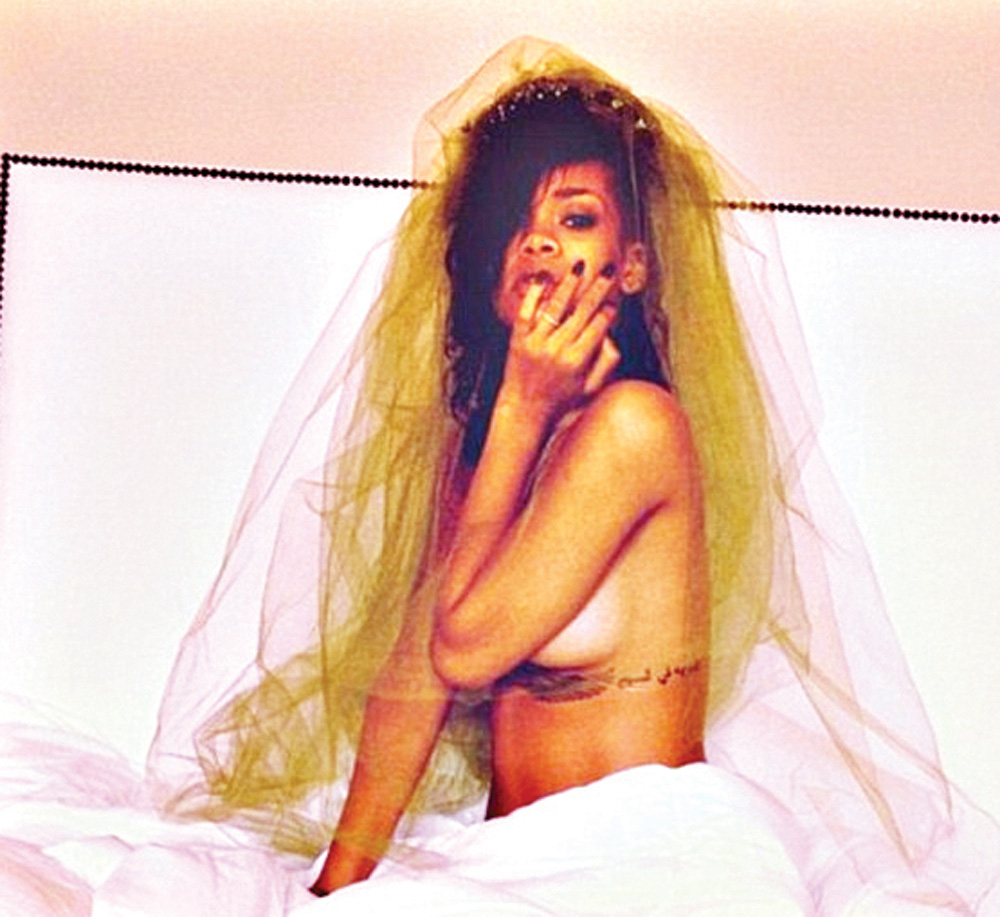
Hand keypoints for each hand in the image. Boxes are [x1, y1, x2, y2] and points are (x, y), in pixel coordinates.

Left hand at [498, 261, 620, 423]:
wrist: (525, 412)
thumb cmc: (562, 402)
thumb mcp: (591, 389)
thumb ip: (606, 363)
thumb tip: (610, 335)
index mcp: (578, 361)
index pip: (598, 326)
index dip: (608, 311)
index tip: (614, 301)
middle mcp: (557, 349)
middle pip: (581, 311)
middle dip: (597, 289)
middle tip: (608, 271)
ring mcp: (536, 343)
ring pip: (556, 307)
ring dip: (570, 284)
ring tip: (580, 267)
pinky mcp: (518, 341)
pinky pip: (527, 313)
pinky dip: (534, 295)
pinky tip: (543, 279)